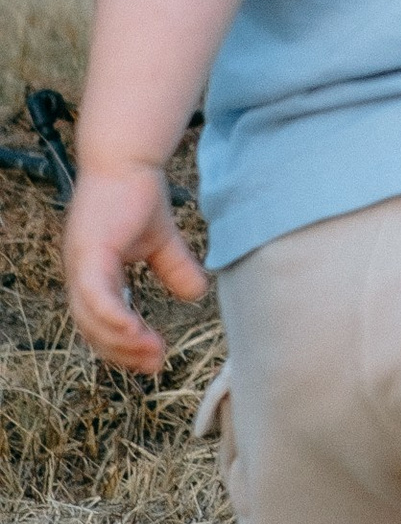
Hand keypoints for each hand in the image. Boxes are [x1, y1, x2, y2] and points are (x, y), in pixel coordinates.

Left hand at [64, 161, 206, 373]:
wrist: (129, 158)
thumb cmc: (138, 193)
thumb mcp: (162, 241)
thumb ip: (175, 269)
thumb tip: (198, 294)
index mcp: (92, 272)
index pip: (99, 321)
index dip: (122, 344)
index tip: (153, 359)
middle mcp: (80, 272)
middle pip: (91, 328)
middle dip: (122, 351)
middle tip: (154, 364)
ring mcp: (80, 263)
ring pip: (91, 318)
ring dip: (120, 340)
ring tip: (151, 352)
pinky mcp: (88, 252)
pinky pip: (96, 296)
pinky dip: (113, 317)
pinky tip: (135, 330)